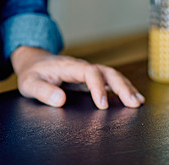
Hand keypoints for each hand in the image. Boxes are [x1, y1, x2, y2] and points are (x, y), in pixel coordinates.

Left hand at [11, 46, 144, 109]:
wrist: (34, 61)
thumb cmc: (33, 73)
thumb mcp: (30, 83)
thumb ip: (43, 91)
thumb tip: (60, 100)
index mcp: (69, 66)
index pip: (89, 72)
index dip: (98, 88)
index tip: (102, 106)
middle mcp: (82, 67)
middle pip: (107, 72)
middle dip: (121, 87)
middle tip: (133, 103)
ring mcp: (88, 71)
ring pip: (112, 75)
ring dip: (126, 87)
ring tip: (138, 102)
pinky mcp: (90, 78)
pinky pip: (109, 81)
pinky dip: (122, 88)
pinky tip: (132, 98)